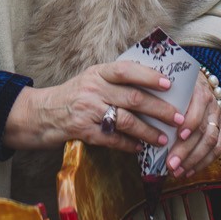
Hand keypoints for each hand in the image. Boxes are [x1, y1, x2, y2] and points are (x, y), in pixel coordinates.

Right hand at [5, 61, 180, 153]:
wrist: (41, 114)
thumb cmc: (74, 95)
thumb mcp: (91, 79)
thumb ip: (116, 81)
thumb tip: (154, 85)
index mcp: (98, 72)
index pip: (127, 70)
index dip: (150, 76)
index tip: (170, 84)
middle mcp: (93, 88)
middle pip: (133, 98)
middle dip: (160, 109)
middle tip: (179, 117)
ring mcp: (87, 110)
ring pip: (126, 120)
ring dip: (148, 131)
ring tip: (164, 138)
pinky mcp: (83, 131)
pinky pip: (112, 139)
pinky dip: (129, 145)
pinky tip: (140, 149)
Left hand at [165, 66, 220, 177]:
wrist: (196, 81)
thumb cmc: (175, 86)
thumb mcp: (168, 86)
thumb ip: (158, 97)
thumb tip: (137, 117)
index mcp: (199, 91)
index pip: (199, 107)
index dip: (191, 122)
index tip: (179, 135)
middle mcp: (212, 105)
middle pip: (204, 130)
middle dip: (187, 150)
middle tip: (171, 164)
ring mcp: (217, 118)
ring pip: (212, 142)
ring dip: (194, 160)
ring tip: (177, 172)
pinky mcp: (220, 130)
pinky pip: (217, 148)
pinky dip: (203, 162)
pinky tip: (189, 172)